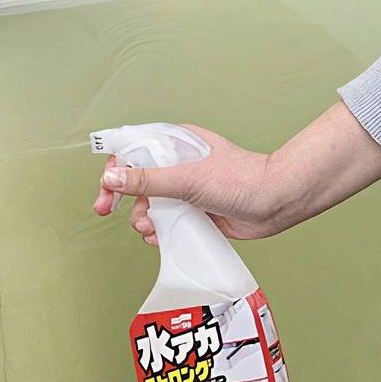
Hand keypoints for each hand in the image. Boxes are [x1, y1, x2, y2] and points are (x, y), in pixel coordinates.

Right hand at [93, 102, 380, 244]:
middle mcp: (176, 165)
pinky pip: (164, 222)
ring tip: (150, 227)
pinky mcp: (192, 212)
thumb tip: (111, 178)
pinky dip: (158, 232)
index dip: (114, 168)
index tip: (104, 188)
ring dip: (141, 218)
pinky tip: (162, 237)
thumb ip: (147, 180)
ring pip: (147, 204)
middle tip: (105, 210)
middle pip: (134, 180)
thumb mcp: (187, 178)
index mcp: (174, 144)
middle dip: (120, 197)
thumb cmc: (240, 180)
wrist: (275, 203)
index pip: (132, 151)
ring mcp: (184, 189)